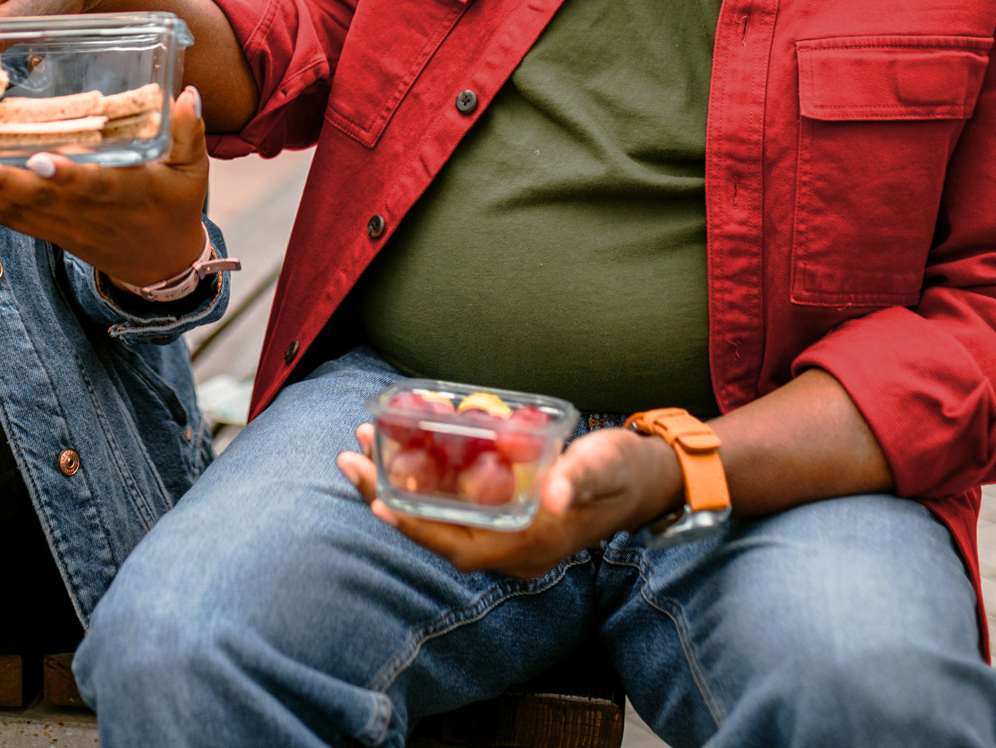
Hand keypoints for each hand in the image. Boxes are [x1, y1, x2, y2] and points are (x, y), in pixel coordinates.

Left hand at [0, 85, 210, 289]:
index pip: (92, 186)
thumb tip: (186, 92)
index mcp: (123, 195)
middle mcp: (85, 213)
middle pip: (34, 200)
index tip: (39, 161)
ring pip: (11, 211)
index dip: (66, 176)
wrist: (158, 264)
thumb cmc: (174, 207)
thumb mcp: (192, 171)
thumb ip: (188, 132)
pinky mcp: (44, 230)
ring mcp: (60, 225)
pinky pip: (5, 218)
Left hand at [336, 424, 683, 577]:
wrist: (646, 481)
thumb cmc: (624, 471)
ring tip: (362, 445)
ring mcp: (507, 535)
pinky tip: (401, 450)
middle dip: (388, 496)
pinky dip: (423, 482)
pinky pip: (453, 505)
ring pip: (439, 518)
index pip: (459, 546)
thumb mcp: (606, 465)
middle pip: (436, 531)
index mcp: (531, 545)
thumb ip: (582, 477)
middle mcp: (512, 550)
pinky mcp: (506, 516)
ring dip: (399, 485)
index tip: (376, 500)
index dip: (416, 526)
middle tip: (348, 456)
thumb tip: (556, 491)